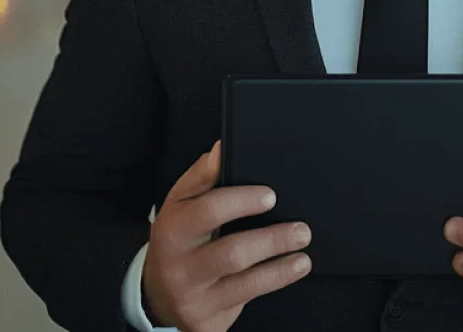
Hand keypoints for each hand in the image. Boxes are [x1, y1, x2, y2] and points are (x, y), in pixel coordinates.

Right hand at [141, 141, 312, 331]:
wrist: (159, 294)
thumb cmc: (179, 241)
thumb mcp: (179, 205)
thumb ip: (201, 177)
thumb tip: (221, 149)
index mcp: (171, 229)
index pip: (208, 211)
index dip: (242, 201)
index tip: (271, 196)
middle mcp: (179, 265)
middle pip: (231, 252)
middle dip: (272, 240)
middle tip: (302, 229)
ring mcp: (193, 295)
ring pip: (244, 282)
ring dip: (281, 266)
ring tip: (303, 251)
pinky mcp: (206, 320)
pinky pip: (247, 300)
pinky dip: (276, 281)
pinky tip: (294, 268)